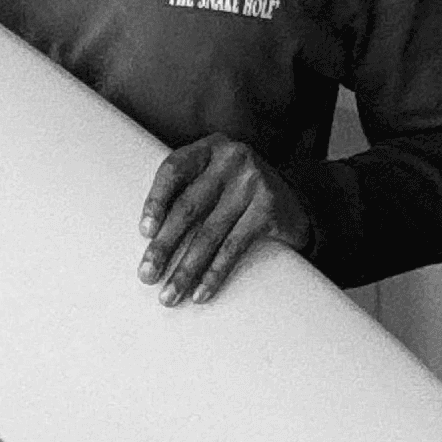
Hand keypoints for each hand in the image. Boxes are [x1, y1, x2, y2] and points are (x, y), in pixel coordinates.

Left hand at [137, 133, 311, 304]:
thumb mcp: (216, 177)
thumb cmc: (241, 192)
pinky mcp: (268, 208)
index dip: (156, 200)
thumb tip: (150, 236)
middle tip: (147, 274)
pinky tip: (200, 292)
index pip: (174, 169)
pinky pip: (233, 247)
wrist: (297, 203)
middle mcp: (231, 158)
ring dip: (186, 269)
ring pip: (209, 233)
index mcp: (210, 147)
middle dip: (164, 245)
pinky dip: (214, 274)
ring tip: (169, 294)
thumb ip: (188, 190)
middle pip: (188, 207)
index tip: (144, 231)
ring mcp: (252, 182)